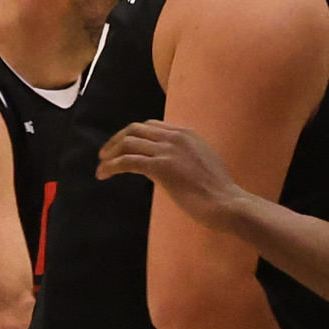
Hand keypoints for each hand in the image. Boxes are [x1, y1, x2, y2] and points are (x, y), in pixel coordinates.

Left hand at [97, 116, 249, 229]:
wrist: (226, 202)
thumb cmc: (218, 191)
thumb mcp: (204, 162)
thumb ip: (187, 156)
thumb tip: (172, 164)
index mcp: (187, 133)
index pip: (151, 126)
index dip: (132, 135)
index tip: (123, 148)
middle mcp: (176, 136)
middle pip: (135, 129)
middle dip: (116, 140)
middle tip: (105, 154)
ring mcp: (168, 150)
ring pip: (128, 142)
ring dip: (110, 153)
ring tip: (101, 165)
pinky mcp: (160, 167)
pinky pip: (127, 161)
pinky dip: (111, 166)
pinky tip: (103, 174)